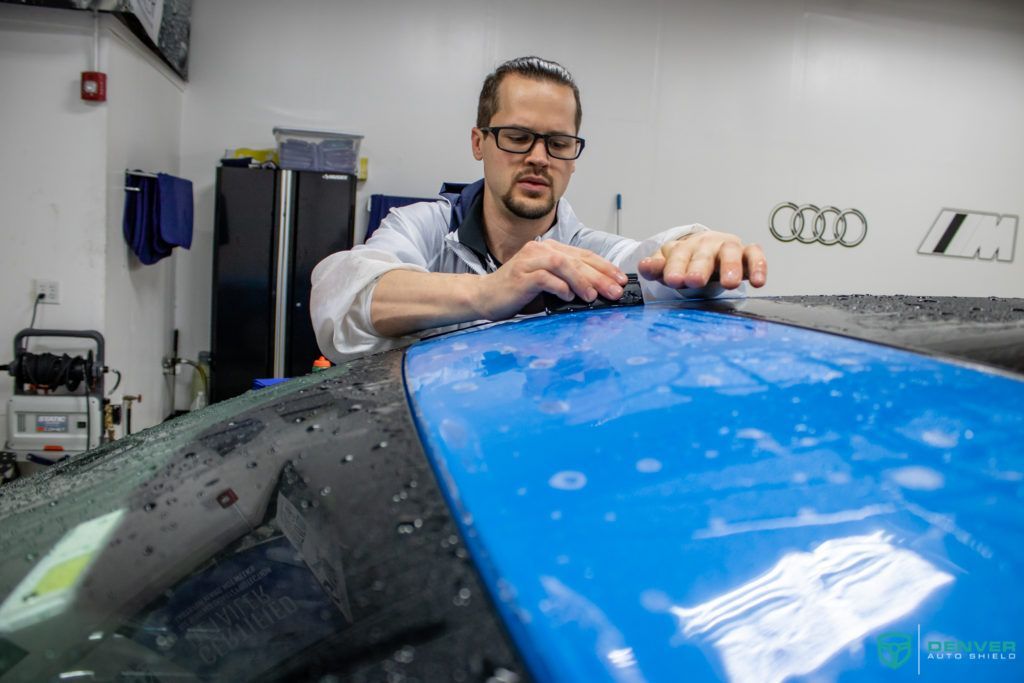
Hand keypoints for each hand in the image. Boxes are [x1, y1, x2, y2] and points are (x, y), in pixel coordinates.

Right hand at [473, 240, 628, 319]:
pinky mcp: (520, 275)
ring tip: (594, 296)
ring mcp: (529, 261)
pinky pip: (545, 277)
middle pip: (576, 259)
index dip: (604, 266)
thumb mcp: (547, 285)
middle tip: (615, 290)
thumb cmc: (517, 293)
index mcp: (548, 248)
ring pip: (563, 264)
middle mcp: (539, 249)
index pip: (582, 254)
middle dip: (599, 275)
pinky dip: (560, 287)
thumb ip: (567, 283)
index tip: (620, 279)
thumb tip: (599, 293)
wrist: (484, 297)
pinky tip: (569, 297)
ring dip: (582, 280)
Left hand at [638, 230, 766, 289]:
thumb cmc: (686, 264)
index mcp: (684, 247)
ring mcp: (727, 247)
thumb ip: (656, 268)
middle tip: (694, 281)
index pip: (677, 254)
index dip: (674, 266)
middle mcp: (706, 245)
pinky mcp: (747, 254)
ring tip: (730, 283)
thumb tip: (642, 266)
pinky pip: (755, 255)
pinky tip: (759, 282)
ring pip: (730, 252)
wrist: (705, 255)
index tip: (672, 279)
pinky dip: (759, 266)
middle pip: (703, 254)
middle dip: (699, 267)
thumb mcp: (668, 267)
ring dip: (730, 266)